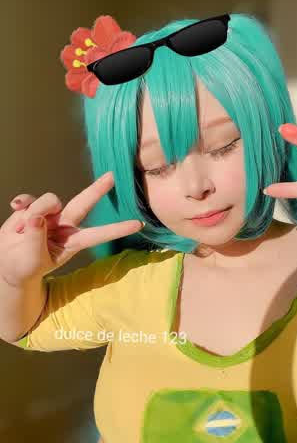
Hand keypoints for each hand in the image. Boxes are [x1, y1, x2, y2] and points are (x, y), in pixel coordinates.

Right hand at [0, 172, 143, 285]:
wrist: (7, 263)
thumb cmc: (25, 266)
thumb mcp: (33, 259)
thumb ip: (36, 237)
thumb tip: (37, 216)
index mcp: (72, 242)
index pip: (98, 234)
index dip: (117, 229)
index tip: (137, 224)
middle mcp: (65, 225)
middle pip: (83, 203)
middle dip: (97, 189)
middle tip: (112, 176)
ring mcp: (49, 215)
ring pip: (49, 201)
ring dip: (35, 211)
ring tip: (23, 232)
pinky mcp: (33, 208)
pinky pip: (29, 199)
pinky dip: (22, 203)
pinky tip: (16, 208)